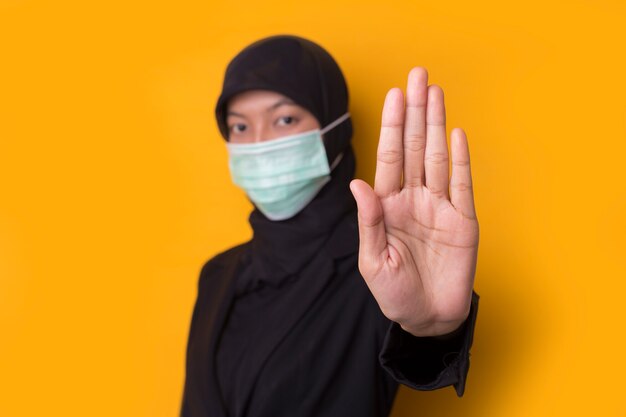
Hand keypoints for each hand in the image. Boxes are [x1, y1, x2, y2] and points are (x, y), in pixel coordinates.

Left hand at [349, 67, 478, 336]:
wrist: (427, 318)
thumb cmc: (394, 294)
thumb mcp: (374, 261)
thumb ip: (369, 222)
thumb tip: (358, 184)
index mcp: (387, 206)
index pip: (390, 158)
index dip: (392, 127)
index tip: (394, 96)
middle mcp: (413, 199)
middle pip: (415, 147)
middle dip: (415, 112)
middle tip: (417, 75)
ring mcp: (439, 207)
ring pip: (438, 157)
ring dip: (437, 124)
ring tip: (435, 92)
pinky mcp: (463, 221)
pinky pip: (463, 185)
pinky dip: (462, 159)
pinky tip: (457, 133)